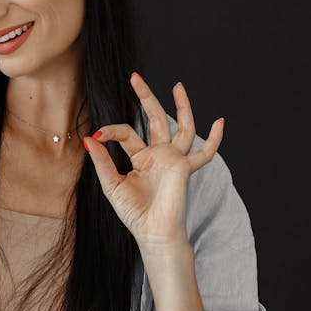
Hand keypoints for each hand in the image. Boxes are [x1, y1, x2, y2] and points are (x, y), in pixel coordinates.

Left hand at [83, 72, 223, 250]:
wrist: (153, 233)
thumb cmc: (134, 214)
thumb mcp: (112, 185)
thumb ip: (102, 161)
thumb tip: (89, 138)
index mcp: (141, 158)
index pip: (127, 133)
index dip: (111, 130)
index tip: (97, 134)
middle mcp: (159, 155)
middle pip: (155, 119)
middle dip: (146, 98)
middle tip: (136, 77)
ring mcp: (174, 160)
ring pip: (182, 128)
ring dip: (181, 106)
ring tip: (177, 86)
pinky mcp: (184, 168)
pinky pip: (204, 153)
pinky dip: (215, 139)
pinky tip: (221, 121)